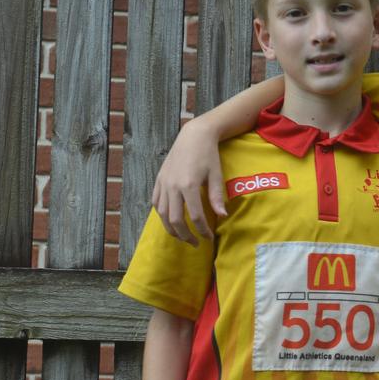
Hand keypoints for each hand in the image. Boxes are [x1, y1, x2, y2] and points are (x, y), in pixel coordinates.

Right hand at [151, 121, 225, 244]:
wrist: (193, 136)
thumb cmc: (208, 155)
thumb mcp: (216, 175)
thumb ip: (217, 197)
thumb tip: (222, 217)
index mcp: (189, 185)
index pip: (195, 216)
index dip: (202, 230)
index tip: (209, 238)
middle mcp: (173, 186)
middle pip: (175, 220)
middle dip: (185, 235)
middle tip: (195, 243)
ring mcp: (163, 183)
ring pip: (162, 214)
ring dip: (172, 229)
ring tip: (183, 236)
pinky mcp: (159, 180)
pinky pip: (156, 202)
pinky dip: (162, 215)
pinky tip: (170, 220)